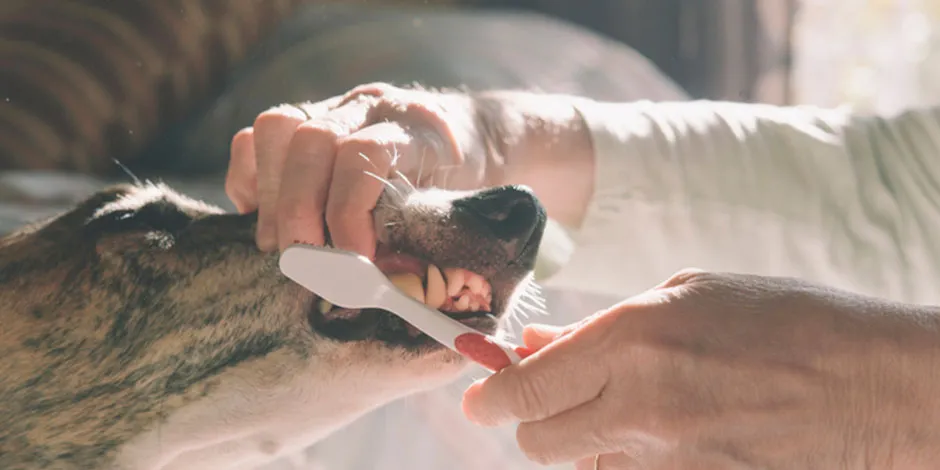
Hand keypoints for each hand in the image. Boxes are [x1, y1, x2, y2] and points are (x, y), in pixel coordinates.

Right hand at [224, 83, 489, 254]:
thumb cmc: (469, 185)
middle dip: (299, 213)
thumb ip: (425, 242)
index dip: (348, 213)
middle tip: (307, 267)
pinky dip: (251, 183)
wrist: (476, 139)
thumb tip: (391, 294)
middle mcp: (371, 107)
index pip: (363, 155)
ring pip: (277, 128)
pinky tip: (267, 221)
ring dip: (271, 197)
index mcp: (417, 128)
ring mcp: (334, 108)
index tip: (352, 264)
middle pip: (311, 139)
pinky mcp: (305, 120)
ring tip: (284, 248)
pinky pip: (256, 138)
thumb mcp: (462, 212)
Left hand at [462, 269, 939, 468]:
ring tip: (633, 407)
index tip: (481, 394)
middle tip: (554, 395)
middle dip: (531, 420)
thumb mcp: (686, 296)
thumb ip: (600, 327)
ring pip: (582, 467)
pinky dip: (626, 460)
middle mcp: (641, 410)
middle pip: (536, 443)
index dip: (490, 396)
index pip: (523, 391)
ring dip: (585, 440)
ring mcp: (669, 463)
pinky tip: (664, 435)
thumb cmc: (784, 320)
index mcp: (633, 343)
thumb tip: (538, 347)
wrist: (873, 385)